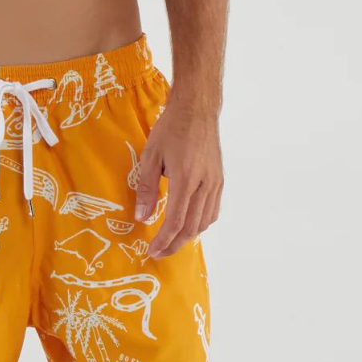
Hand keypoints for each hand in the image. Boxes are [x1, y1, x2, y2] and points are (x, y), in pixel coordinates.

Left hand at [133, 98, 223, 258]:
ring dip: (188, 236)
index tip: (151, 251)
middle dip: (174, 244)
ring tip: (171, 241)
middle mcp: (204, 185)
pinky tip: (189, 223)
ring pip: (204, 222)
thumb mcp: (151, 155)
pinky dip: (200, 223)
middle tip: (159, 252)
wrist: (197, 109)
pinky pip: (212, 210)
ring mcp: (215, 183)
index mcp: (185, 179)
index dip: (163, 241)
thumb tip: (141, 217)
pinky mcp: (220, 180)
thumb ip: (146, 188)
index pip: (175, 221)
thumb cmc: (171, 128)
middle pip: (191, 227)